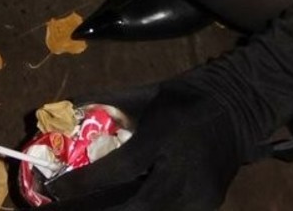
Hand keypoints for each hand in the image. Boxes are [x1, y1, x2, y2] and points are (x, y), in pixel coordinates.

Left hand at [44, 78, 241, 210]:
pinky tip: (120, 207)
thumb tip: (64, 106)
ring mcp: (196, 197)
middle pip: (128, 209)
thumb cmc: (190, 94)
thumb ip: (107, 102)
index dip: (79, 186)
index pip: (116, 172)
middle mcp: (181, 174)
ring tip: (82, 210)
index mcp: (165, 137)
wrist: (243, 102)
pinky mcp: (205, 207)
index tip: (49, 192)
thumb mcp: (148, 93)